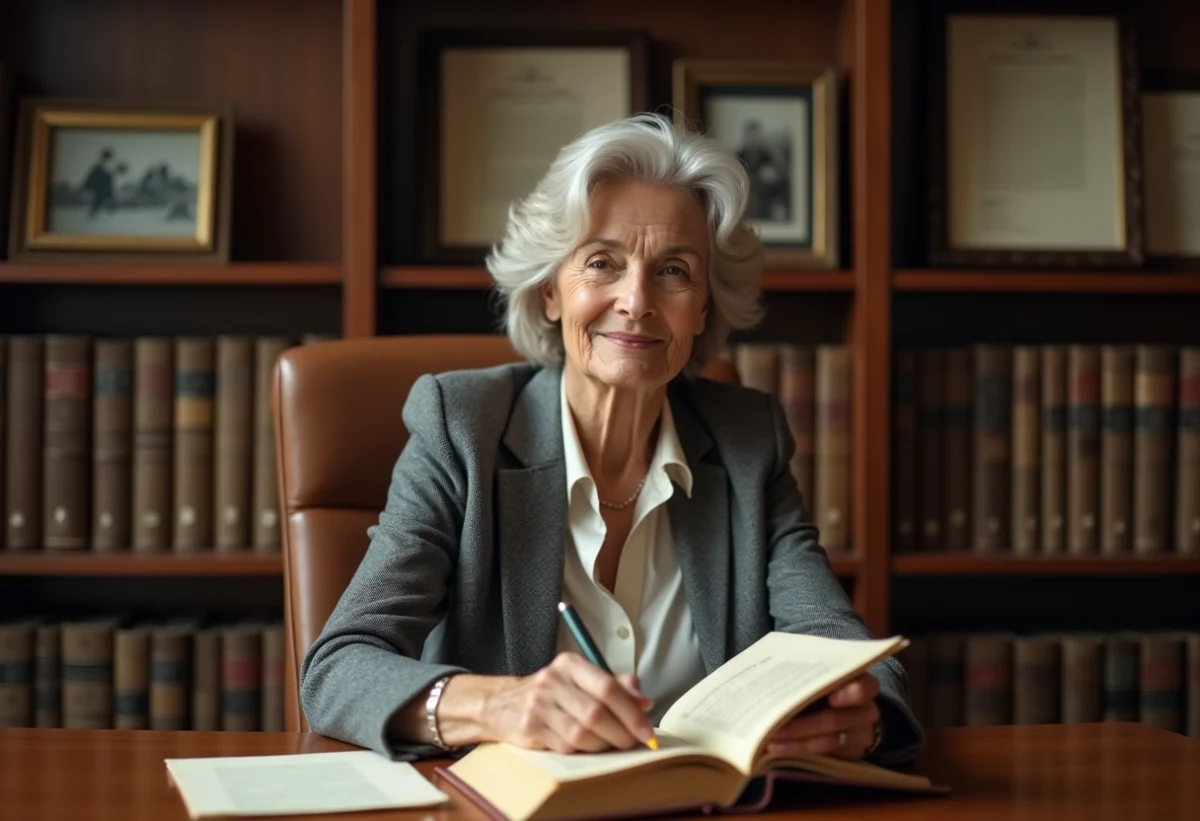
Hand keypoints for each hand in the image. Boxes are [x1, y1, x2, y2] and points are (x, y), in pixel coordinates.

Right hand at [479, 653, 655, 753]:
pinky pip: (565, 746)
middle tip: (633, 743)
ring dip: (602, 745)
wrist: (502, 704)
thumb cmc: (553, 693)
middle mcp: (552, 680)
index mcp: (570, 664)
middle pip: (596, 712)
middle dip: (621, 733)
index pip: (608, 687)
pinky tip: (585, 747)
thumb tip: (645, 702)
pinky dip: (582, 751)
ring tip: (610, 745)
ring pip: (582, 733)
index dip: (632, 712)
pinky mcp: (529, 727)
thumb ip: (615, 686)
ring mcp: (538, 704)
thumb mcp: (581, 681)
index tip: (647, 731)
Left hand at [765, 673, 880, 760]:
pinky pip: (824, 756)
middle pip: (835, 719)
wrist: (849, 712)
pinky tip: (778, 747)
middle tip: (773, 724)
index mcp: (862, 685)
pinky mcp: (850, 754)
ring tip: (770, 738)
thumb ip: (811, 676)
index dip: (849, 694)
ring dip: (796, 741)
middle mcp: (866, 711)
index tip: (831, 698)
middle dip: (801, 725)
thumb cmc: (828, 686)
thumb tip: (775, 677)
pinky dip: (799, 751)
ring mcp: (860, 735)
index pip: (864, 688)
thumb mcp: (825, 676)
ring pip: (827, 741)